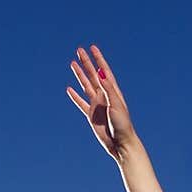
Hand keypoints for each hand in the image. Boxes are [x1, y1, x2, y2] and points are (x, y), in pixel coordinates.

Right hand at [66, 44, 138, 160]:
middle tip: (79, 50)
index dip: (98, 59)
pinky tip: (69, 89)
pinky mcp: (91, 116)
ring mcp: (97, 105)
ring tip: (73, 63)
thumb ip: (108, 89)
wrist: (121, 144)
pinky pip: (81, 103)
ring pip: (86, 86)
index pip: (104, 71)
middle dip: (86, 62)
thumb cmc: (122, 124)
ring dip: (79, 75)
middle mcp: (104, 96)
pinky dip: (75, 97)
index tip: (92, 47)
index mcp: (112, 91)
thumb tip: (100, 73)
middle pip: (93, 75)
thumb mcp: (116, 104)